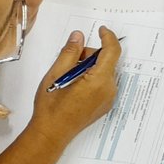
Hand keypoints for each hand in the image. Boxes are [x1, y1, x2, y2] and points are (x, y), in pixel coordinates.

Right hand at [29, 27, 119, 147]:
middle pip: (107, 61)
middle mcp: (109, 88)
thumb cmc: (51, 106)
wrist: (51, 134)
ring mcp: (109, 98)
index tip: (101, 30)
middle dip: (90, 55)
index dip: (108, 37)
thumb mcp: (56, 74)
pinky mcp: (105, 104)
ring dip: (90, 67)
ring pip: (104, 72)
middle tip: (70, 60)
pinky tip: (74, 85)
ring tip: (68, 76)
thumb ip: (70, 52)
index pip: (112, 51)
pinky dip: (92, 78)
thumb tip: (78, 36)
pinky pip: (103, 83)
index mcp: (99, 80)